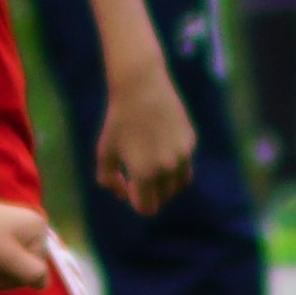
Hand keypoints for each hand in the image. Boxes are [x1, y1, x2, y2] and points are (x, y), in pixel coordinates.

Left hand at [0, 189, 55, 290]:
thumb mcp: (8, 257)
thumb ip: (31, 272)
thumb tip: (44, 285)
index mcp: (37, 231)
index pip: (37, 271)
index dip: (16, 276)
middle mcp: (28, 231)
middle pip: (23, 272)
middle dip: (1, 274)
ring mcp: (11, 235)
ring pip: (8, 271)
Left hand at [95, 56, 196, 214]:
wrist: (141, 87)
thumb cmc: (118, 120)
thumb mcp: (104, 151)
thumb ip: (108, 179)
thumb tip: (122, 195)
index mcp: (144, 174)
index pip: (147, 207)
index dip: (138, 202)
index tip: (130, 187)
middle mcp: (167, 168)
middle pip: (164, 197)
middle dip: (152, 192)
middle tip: (139, 175)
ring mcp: (182, 155)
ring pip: (179, 184)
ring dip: (167, 183)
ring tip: (154, 168)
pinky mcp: (190, 141)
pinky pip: (185, 162)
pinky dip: (175, 163)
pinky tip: (160, 145)